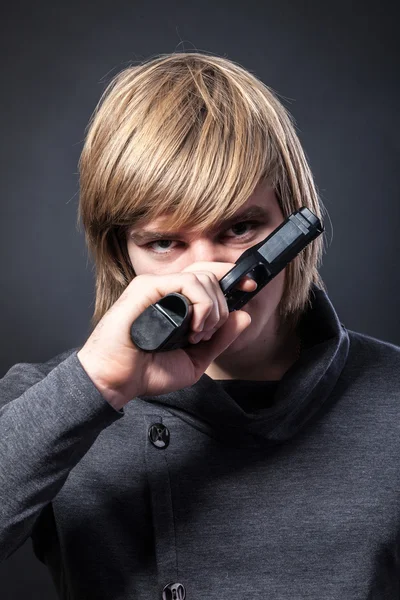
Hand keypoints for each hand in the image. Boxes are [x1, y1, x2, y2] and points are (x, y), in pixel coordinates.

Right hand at [77, 262, 255, 409]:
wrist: (116, 380)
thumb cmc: (147, 370)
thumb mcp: (195, 359)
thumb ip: (219, 339)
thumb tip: (245, 316)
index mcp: (176, 301)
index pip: (208, 276)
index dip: (231, 278)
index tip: (250, 288)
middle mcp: (167, 289)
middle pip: (211, 275)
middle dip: (222, 306)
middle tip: (208, 333)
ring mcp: (156, 285)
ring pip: (203, 277)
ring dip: (212, 309)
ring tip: (199, 334)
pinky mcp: (146, 287)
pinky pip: (187, 282)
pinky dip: (201, 305)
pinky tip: (193, 328)